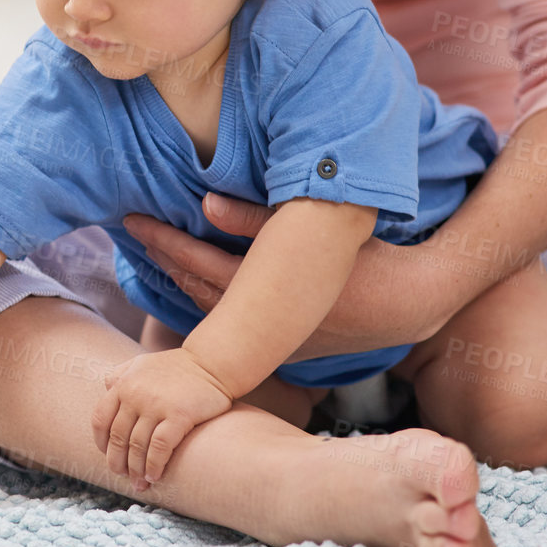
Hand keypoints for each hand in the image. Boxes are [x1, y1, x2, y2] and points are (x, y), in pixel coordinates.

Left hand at [92, 347, 232, 487]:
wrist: (211, 362)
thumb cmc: (176, 366)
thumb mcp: (141, 363)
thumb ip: (120, 373)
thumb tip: (106, 386)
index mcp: (124, 384)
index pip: (100, 419)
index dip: (101, 442)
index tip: (107, 454)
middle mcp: (135, 395)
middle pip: (118, 437)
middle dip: (118, 461)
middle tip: (122, 475)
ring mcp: (156, 405)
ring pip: (137, 446)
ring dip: (136, 469)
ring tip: (140, 483)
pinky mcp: (179, 416)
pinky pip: (159, 447)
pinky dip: (154, 465)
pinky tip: (155, 475)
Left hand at [123, 192, 445, 354]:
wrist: (411, 306)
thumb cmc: (369, 261)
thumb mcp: (315, 231)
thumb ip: (257, 218)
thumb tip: (204, 201)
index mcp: (265, 293)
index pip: (198, 263)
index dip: (164, 241)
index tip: (134, 221)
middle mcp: (261, 323)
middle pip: (196, 289)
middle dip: (165, 259)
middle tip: (139, 233)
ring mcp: (272, 340)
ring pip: (212, 312)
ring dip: (184, 283)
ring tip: (161, 257)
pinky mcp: (286, 345)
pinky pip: (234, 325)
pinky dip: (210, 304)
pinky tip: (198, 289)